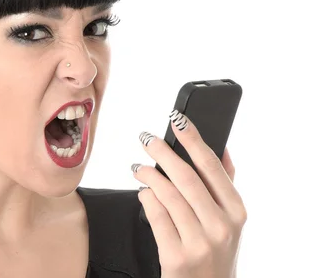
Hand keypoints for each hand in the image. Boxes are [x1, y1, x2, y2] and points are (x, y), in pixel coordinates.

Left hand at [132, 110, 246, 277]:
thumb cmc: (214, 250)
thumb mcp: (229, 220)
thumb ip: (224, 185)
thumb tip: (221, 147)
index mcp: (237, 211)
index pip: (212, 167)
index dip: (193, 139)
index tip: (178, 119)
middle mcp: (222, 226)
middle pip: (186, 177)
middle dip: (163, 153)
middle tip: (147, 139)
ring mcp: (200, 243)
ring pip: (168, 195)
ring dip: (149, 175)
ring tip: (138, 168)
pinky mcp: (177, 256)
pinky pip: (156, 217)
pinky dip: (146, 199)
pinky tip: (142, 192)